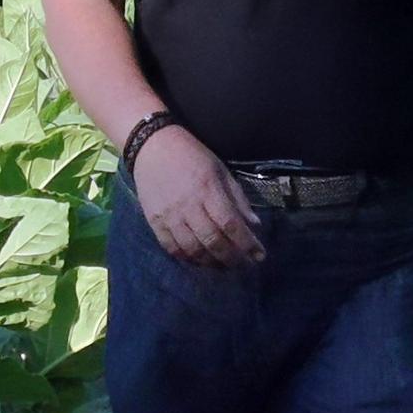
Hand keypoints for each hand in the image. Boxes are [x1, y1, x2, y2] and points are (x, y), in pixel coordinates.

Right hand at [130, 126, 267, 268]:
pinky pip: (172, 248)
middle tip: (244, 264)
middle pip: (213, 241)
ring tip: (224, 265)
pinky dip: (188, 259)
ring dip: (212, 263)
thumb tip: (254, 225)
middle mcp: (189, 206)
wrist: (152, 147)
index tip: (260, 255)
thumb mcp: (221, 170)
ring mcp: (169, 216)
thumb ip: (238, 199)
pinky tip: (200, 260)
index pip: (231, 224)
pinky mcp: (154, 222)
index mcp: (208, 189)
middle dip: (232, 258)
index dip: (247, 244)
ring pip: (192, 250)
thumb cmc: (192, 156)